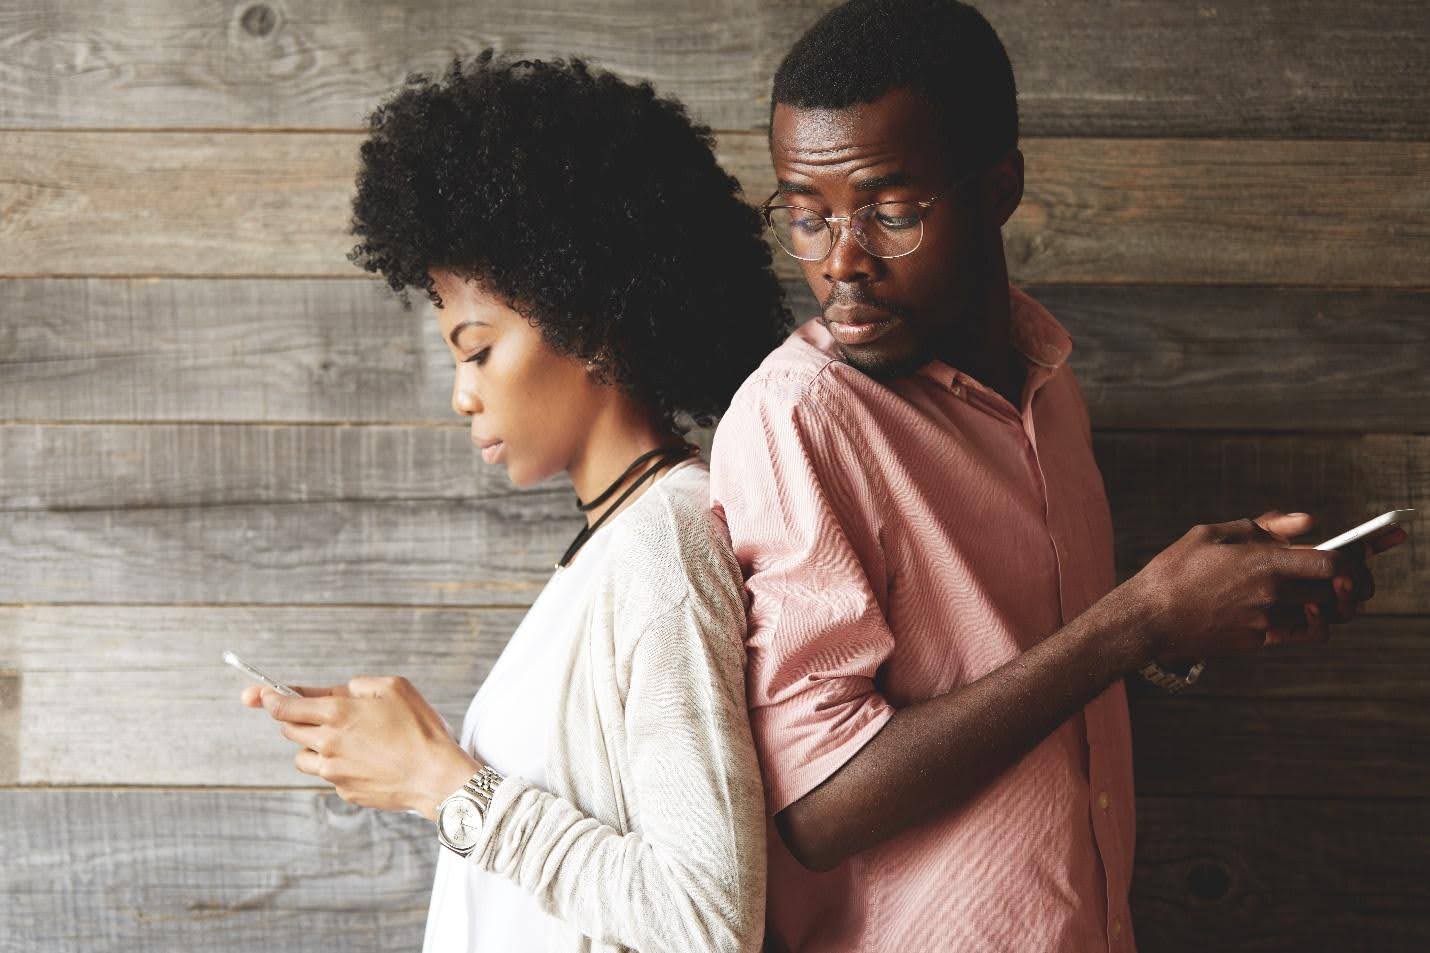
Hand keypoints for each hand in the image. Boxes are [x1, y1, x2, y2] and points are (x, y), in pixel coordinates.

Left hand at [241, 676, 478, 820]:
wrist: (436, 776)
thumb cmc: (420, 728)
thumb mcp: (394, 688)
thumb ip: (359, 685)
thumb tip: (340, 691)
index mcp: (337, 714)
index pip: (285, 706)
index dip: (268, 698)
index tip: (259, 695)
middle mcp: (328, 744)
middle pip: (289, 730)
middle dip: (296, 720)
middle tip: (319, 716)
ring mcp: (334, 772)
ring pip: (303, 758)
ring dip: (315, 746)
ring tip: (348, 742)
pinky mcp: (345, 792)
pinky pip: (329, 776)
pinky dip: (339, 766)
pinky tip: (369, 762)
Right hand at [1120, 510, 1383, 662]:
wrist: (1147, 619)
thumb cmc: (1175, 570)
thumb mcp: (1212, 534)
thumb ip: (1265, 526)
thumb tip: (1307, 522)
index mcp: (1264, 563)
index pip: (1334, 564)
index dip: (1357, 559)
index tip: (1364, 552)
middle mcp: (1271, 596)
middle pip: (1337, 594)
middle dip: (1353, 584)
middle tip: (1353, 577)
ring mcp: (1265, 622)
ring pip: (1322, 618)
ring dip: (1331, 606)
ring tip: (1326, 594)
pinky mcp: (1256, 641)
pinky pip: (1296, 633)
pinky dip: (1304, 622)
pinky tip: (1294, 610)